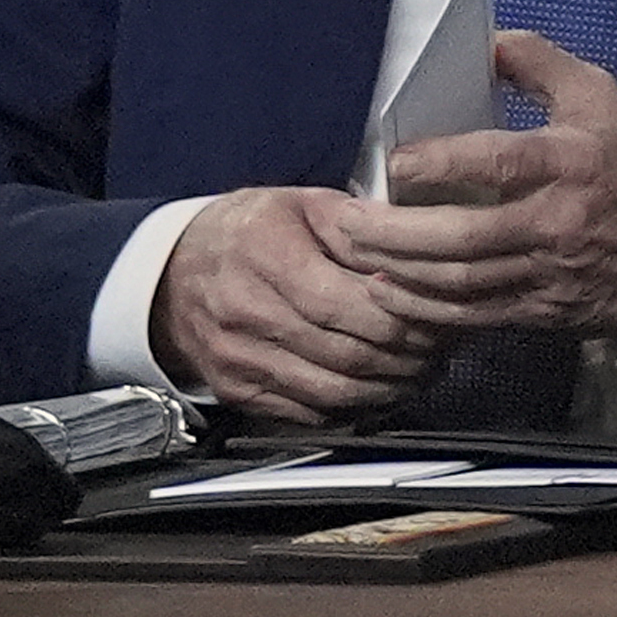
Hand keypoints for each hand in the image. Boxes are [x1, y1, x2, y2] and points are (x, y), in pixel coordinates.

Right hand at [151, 187, 442, 423]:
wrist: (172, 277)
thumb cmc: (246, 233)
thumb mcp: (298, 204)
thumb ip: (357, 226)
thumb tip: (414, 252)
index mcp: (265, 253)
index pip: (347, 302)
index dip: (402, 315)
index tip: (439, 313)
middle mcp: (247, 311)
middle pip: (347, 351)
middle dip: (408, 355)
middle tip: (444, 346)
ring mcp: (241, 359)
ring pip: (335, 391)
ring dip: (391, 386)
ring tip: (423, 369)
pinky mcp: (240, 392)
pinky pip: (312, 413)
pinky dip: (358, 406)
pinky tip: (383, 387)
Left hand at [330, 30, 616, 339]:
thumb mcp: (597, 96)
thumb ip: (538, 62)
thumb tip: (486, 43)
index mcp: (570, 161)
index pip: (500, 162)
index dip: (443, 163)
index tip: (397, 161)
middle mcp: (556, 221)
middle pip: (465, 236)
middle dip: (397, 234)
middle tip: (346, 222)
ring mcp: (547, 272)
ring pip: (462, 282)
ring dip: (400, 273)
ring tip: (354, 255)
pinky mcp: (540, 308)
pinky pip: (474, 316)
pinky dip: (426, 310)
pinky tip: (390, 294)